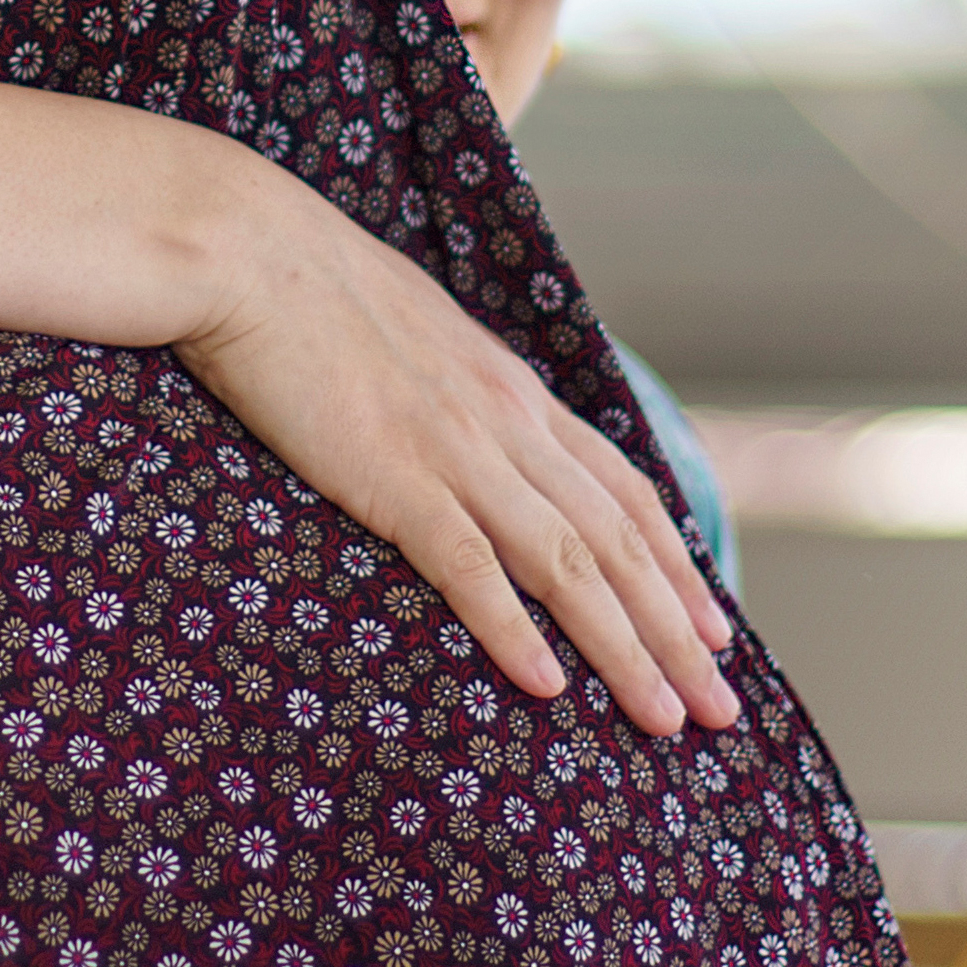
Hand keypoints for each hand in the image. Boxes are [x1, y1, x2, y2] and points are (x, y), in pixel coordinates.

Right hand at [171, 156, 740, 735]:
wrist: (246, 248)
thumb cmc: (309, 291)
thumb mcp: (416, 335)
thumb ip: (457, 389)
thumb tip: (463, 425)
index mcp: (514, 391)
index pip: (625, 491)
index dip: (676, 566)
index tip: (714, 631)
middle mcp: (508, 423)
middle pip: (619, 542)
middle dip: (678, 633)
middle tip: (720, 709)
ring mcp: (456, 450)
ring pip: (568, 563)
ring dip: (625, 647)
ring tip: (665, 718)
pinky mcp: (392, 475)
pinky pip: (469, 566)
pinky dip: (514, 630)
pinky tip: (548, 686)